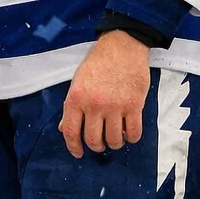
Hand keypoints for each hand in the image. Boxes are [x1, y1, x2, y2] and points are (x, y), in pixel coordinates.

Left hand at [59, 32, 150, 157]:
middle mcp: (95, 104)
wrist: (123, 46)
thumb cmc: (99, 62)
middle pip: (93, 140)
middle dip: (96, 146)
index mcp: (77, 97)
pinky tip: (128, 131)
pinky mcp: (135, 106)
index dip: (73, 147)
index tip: (78, 152)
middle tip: (99, 143)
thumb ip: (71, 106)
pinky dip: (131, 137)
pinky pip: (134, 133)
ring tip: (115, 136)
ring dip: (114, 143)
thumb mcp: (78, 81)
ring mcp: (115, 106)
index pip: (71, 131)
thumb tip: (64, 128)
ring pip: (114, 140)